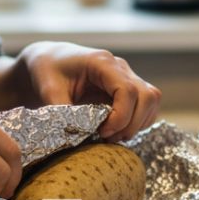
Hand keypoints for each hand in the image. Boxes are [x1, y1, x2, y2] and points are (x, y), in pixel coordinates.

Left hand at [15, 42, 161, 141]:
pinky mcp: (128, 87)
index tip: (102, 133)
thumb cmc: (46, 70)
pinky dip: (138, 121)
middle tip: (107, 138)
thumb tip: (74, 134)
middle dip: (132, 123)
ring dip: (137, 123)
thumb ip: (61, 110)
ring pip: (151, 100)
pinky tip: (116, 130)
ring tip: (112, 136)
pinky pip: (147, 105)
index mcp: (101, 62)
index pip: (128, 90)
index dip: (121, 116)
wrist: (48, 60)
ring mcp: (127, 76)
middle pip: (147, 96)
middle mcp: (120, 67)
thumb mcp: (47, 89)